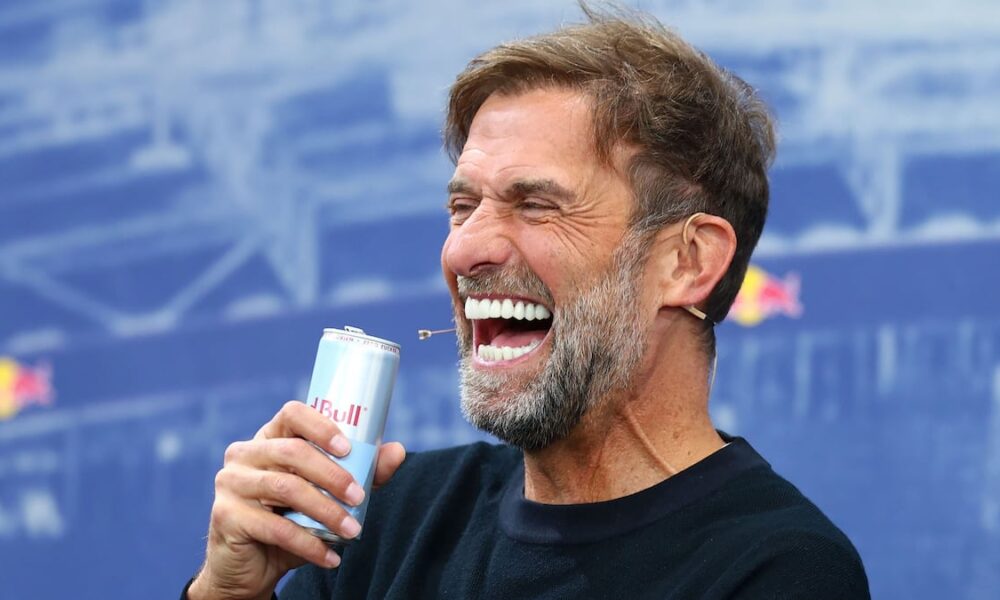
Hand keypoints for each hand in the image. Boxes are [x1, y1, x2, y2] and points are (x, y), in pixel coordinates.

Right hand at [188, 401, 405, 599]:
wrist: (250, 568)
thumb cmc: (289, 521)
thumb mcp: (324, 495)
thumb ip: (358, 472)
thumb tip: (397, 450)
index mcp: (268, 438)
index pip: (292, 413)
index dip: (321, 426)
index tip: (348, 448)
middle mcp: (244, 454)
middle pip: (292, 451)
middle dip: (332, 474)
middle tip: (360, 496)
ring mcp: (230, 483)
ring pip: (286, 488)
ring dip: (326, 511)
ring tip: (353, 531)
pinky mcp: (225, 515)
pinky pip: (275, 528)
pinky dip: (309, 544)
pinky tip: (330, 557)